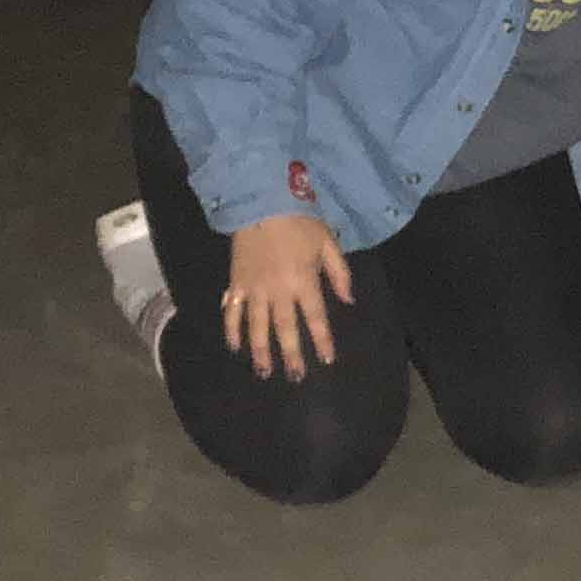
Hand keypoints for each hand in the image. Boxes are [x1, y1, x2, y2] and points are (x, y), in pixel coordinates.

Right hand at [221, 212, 352, 378]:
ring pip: (257, 326)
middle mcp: (278, 291)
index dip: (322, 340)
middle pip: (285, 329)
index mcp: (303, 281)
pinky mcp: (236, 283)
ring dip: (260, 351)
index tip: (327, 360)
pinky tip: (234, 346)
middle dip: (291, 355)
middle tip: (295, 377)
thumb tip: (349, 301)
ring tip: (264, 372)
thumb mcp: (328, 243)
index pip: (315, 318)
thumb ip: (340, 274)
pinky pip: (232, 311)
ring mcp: (254, 289)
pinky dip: (231, 329)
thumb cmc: (300, 222)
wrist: (261, 202)